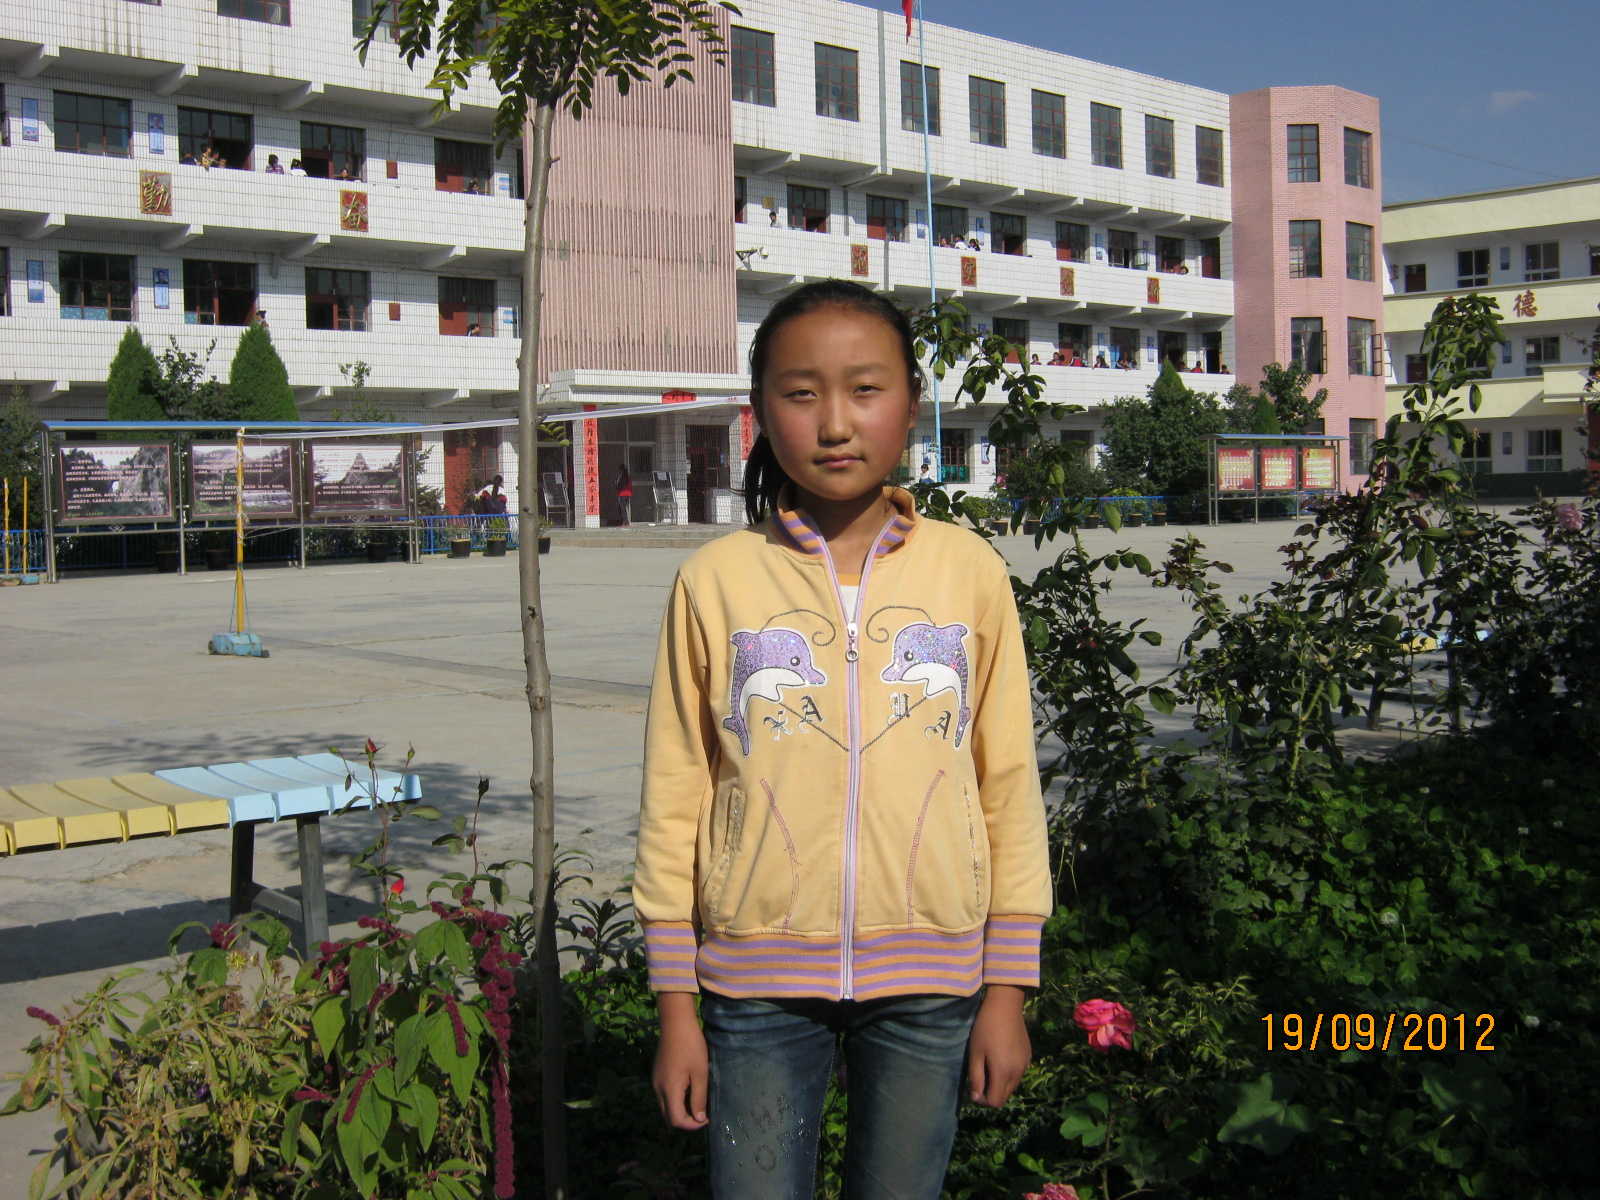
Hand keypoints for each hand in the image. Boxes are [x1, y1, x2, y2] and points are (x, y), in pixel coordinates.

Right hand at [652, 993, 708, 1129]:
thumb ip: (698, 1098)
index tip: (706, 1118)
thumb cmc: (691, 1046)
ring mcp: (655, 1081)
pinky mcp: (656, 1074)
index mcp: (669, 1090)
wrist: (676, 1023)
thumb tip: (698, 1119)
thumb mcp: (700, 1073)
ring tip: (696, 1102)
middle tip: (701, 1113)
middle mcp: (658, 1089)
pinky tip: (688, 1090)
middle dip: (684, 1121)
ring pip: (665, 1107)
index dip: (692, 1125)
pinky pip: (663, 1096)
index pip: (676, 1120)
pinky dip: (675, 1100)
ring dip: (679, 1111)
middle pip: (668, 1117)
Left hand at [966, 986, 1030, 1107]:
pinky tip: (1001, 1057)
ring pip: (1012, 1086)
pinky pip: (1018, 1073)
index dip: (983, 1100)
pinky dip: (1009, 1073)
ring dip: (1000, 1084)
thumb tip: (976, 1097)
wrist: (1005, 1006)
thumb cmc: (985, 1028)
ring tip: (989, 1066)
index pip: (995, 1102)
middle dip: (991, 1093)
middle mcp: (1017, 1073)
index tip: (974, 1088)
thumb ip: (976, 1078)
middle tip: (980, 1078)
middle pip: (1004, 1096)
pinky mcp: (1028, 1056)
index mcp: (1003, 1073)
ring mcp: (1025, 1064)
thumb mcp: (975, 1053)